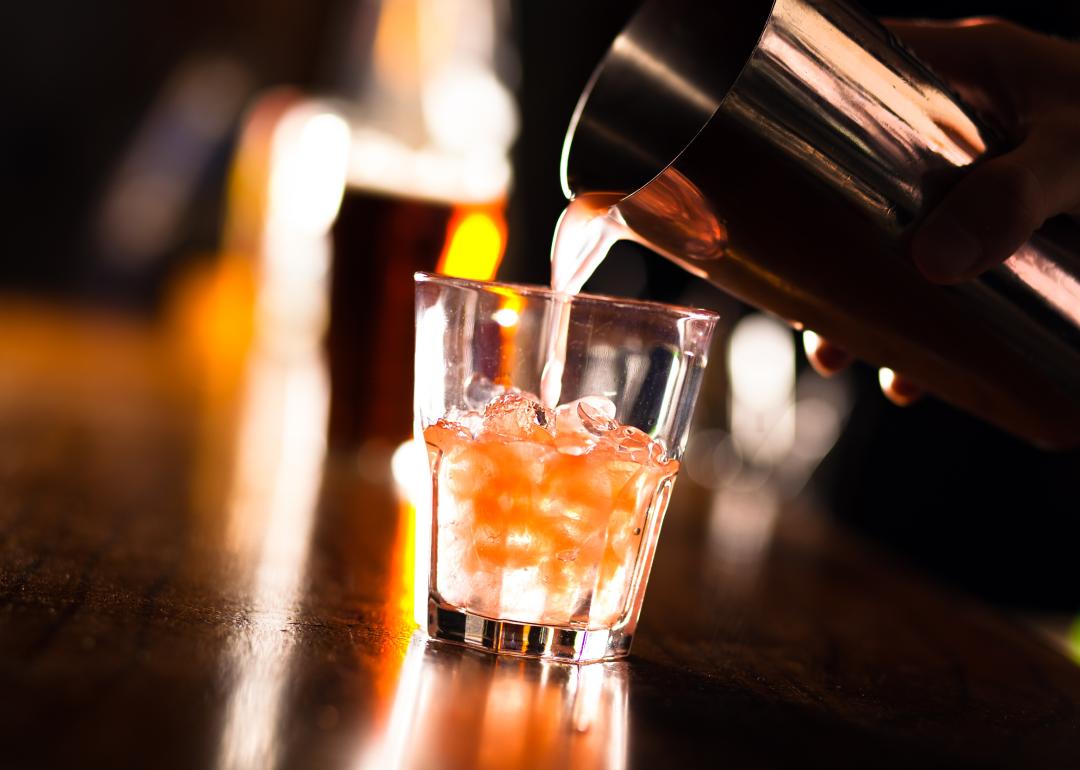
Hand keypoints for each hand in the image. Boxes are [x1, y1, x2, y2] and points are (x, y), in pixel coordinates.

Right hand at [805, 17, 1079, 403]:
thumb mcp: (1079, 154)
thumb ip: (1014, 195)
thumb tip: (933, 263)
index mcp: (964, 75)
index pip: (852, 75)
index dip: (798, 114)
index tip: (757, 171)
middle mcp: (962, 130)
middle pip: (859, 185)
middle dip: (828, 252)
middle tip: (804, 309)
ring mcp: (986, 186)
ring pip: (897, 241)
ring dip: (871, 303)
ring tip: (853, 360)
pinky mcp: (1013, 235)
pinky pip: (946, 276)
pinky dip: (929, 325)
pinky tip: (923, 375)